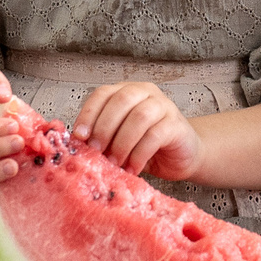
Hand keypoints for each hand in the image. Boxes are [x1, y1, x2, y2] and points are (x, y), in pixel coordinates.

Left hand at [73, 81, 202, 180]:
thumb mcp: (119, 139)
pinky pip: (155, 135)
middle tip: (96, 152)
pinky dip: (139, 154)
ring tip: (114, 163)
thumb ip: (102, 137)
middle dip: (104, 128)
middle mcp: (146, 93)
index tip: (79, 136)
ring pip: (139, 117)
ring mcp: (164, 106)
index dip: (89, 113)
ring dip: (122, 142)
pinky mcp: (177, 125)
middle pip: (121, 100)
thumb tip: (78, 147)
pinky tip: (132, 168)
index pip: (103, 93)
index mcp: (127, 91)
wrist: (182, 156)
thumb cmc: (147, 147)